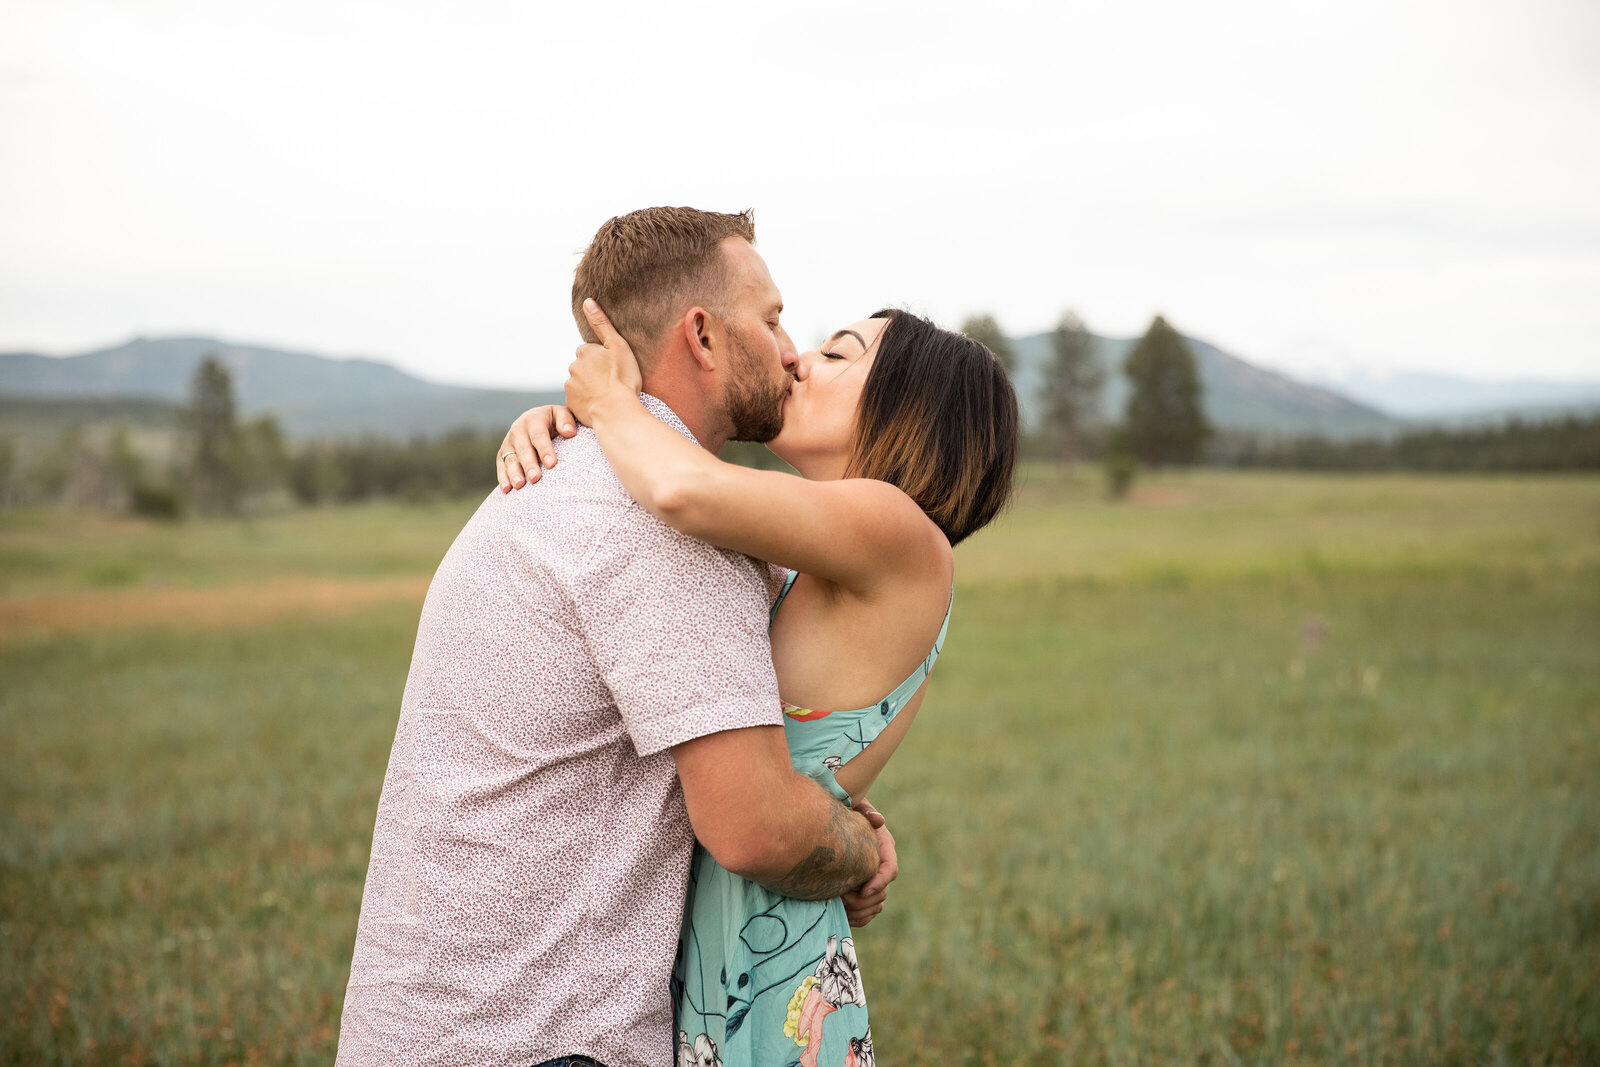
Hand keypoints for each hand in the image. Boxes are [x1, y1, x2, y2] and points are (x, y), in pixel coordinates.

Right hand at [497, 404, 577, 491]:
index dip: (545, 450)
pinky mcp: (502, 454)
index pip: (539, 435)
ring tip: (519, 485)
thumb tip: (569, 432)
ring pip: (510, 459)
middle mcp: (518, 430)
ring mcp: (508, 442)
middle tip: (535, 478)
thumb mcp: (562, 415)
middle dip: (529, 464)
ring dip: (514, 473)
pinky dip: (503, 478)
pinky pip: (501, 466)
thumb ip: (566, 420)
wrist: (537, 420)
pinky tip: (507, 489)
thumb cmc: (555, 422)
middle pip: (523, 449)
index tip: (552, 464)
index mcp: (533, 419)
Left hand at [565, 298, 642, 424]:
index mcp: (584, 352)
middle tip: (611, 382)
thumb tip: (587, 301)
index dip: (602, 358)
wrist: (615, 411)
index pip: (590, 351)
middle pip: (583, 367)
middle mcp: (573, 367)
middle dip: (593, 372)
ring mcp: (570, 387)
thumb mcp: (617, 345)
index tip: (613, 367)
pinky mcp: (571, 404)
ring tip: (607, 395)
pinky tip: (600, 405)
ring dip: (590, 387)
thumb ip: (601, 323)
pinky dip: (587, 402)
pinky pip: (578, 400)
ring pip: (580, 384)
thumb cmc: (621, 378)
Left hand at [842, 798, 897, 926]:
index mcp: (883, 846)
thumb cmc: (845, 809)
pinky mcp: (864, 888)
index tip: (863, 889)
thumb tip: (878, 819)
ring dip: (860, 910)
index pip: (890, 869)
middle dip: (864, 899)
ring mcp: (874, 878)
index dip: (879, 881)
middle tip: (842, 897)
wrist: (837, 817)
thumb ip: (864, 810)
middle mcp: (881, 864)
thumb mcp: (855, 805)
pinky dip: (858, 917)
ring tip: (839, 905)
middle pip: (883, 892)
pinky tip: (843, 915)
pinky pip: (868, 911)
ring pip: (877, 904)